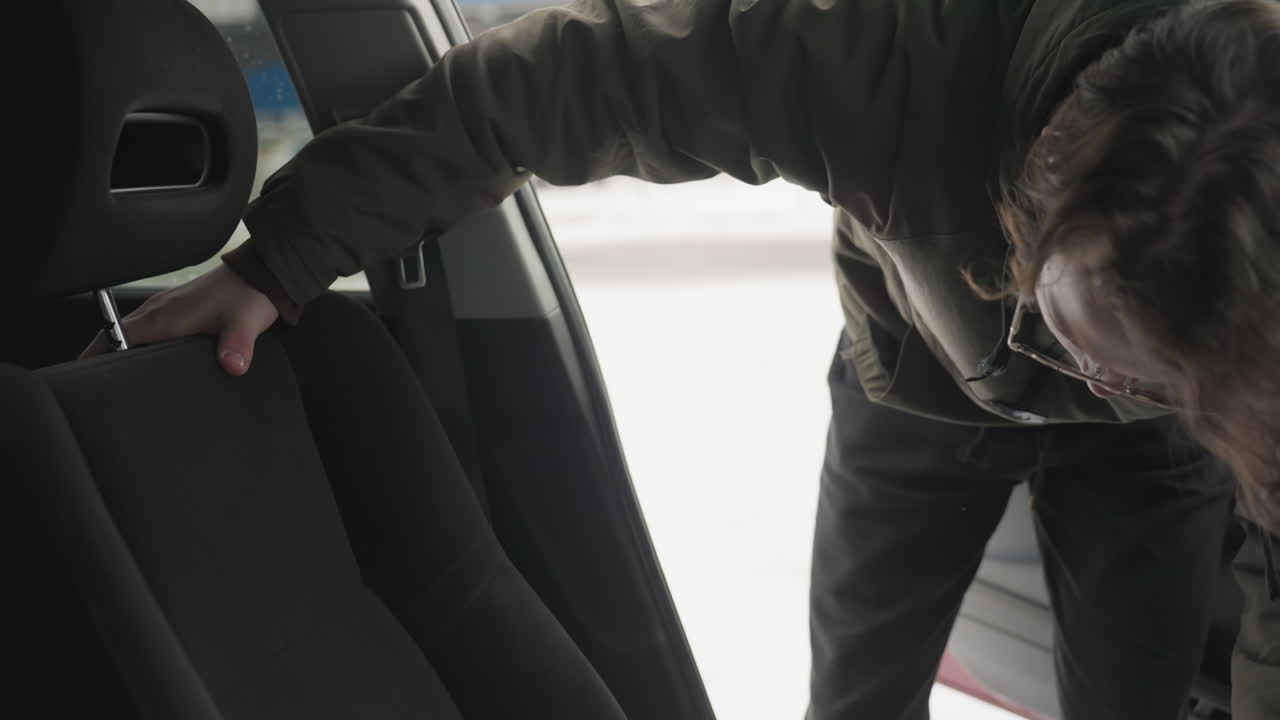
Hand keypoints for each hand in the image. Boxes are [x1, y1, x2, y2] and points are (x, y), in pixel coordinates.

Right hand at [81, 264, 279, 375]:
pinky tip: (152, 363)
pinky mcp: (178, 309)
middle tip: (102, 390)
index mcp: (164, 318)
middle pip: (116, 338)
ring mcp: (166, 308)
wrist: (260, 274)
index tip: (86, 379)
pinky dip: (140, 346)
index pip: (113, 338)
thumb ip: (237, 346)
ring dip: (122, 353)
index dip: (96, 360)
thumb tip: (233, 366)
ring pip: (131, 334)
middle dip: (103, 361)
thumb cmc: (248, 296)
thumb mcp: (245, 324)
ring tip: (121, 381)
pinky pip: (147, 330)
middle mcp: (158, 311)